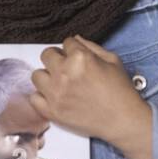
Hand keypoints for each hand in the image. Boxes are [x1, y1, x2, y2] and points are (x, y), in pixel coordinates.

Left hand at [31, 36, 154, 158]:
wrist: (123, 120)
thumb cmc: (121, 90)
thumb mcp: (112, 60)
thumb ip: (90, 46)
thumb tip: (74, 39)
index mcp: (80, 57)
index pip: (66, 42)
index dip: (73, 49)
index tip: (78, 57)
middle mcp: (64, 73)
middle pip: (46, 55)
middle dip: (57, 58)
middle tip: (67, 68)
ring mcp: (55, 93)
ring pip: (37, 75)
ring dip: (47, 77)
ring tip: (60, 84)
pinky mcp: (52, 111)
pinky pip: (34, 98)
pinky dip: (42, 97)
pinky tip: (55, 97)